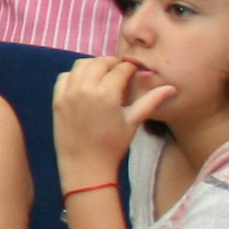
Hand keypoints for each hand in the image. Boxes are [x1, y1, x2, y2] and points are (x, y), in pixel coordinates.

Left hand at [54, 52, 172, 169]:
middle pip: (99, 63)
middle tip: (120, 69)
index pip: (120, 69)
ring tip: (104, 73)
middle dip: (112, 62)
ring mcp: (68, 94)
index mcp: (106, 94)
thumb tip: (172, 88)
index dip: (130, 68)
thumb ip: (151, 101)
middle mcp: (85, 89)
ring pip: (80, 65)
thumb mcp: (133, 122)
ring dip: (93, 65)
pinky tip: (85, 82)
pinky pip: (65, 77)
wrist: (86, 166)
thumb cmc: (113, 146)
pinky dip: (75, 74)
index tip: (134, 70)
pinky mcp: (57, 100)